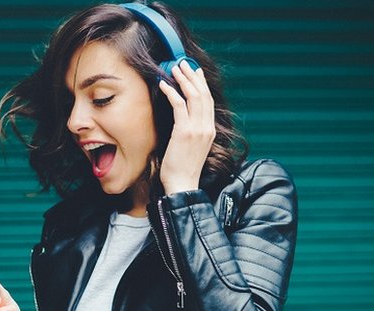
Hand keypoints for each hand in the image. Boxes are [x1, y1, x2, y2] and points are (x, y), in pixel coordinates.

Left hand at [157, 59, 216, 193]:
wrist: (183, 184)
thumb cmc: (183, 168)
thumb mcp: (192, 147)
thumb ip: (191, 131)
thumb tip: (183, 120)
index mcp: (210, 130)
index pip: (208, 101)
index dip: (202, 84)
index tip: (196, 72)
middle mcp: (206, 127)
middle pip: (203, 94)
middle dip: (193, 76)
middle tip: (184, 64)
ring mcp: (197, 129)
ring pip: (194, 96)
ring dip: (183, 80)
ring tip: (174, 68)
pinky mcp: (184, 132)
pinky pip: (179, 106)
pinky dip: (172, 92)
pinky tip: (164, 84)